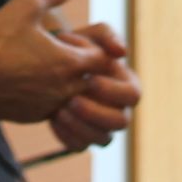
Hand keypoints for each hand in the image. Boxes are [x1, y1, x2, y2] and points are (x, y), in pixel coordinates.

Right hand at [0, 0, 110, 121]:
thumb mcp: (27, 5)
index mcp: (69, 63)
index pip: (103, 59)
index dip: (90, 47)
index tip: (69, 40)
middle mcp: (65, 89)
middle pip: (92, 81)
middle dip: (81, 67)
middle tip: (57, 53)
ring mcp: (50, 106)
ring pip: (73, 98)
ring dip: (65, 84)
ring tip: (42, 67)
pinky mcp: (34, 117)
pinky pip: (53, 109)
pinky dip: (48, 97)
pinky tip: (28, 82)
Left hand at [48, 22, 141, 149]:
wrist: (48, 65)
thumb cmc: (74, 48)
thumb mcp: (89, 36)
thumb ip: (107, 35)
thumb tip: (122, 52)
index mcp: (127, 84)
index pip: (133, 95)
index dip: (113, 90)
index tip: (89, 79)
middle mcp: (120, 109)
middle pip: (121, 123)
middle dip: (96, 112)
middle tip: (71, 100)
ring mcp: (103, 127)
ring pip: (103, 140)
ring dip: (81, 126)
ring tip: (59, 111)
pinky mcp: (83, 137)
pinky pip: (81, 146)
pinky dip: (67, 136)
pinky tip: (52, 119)